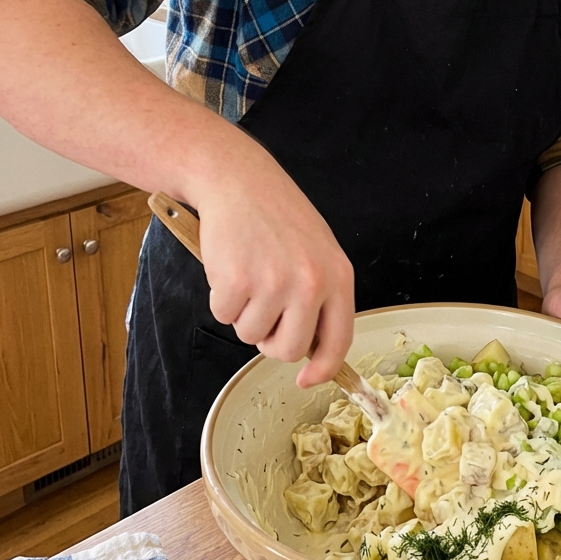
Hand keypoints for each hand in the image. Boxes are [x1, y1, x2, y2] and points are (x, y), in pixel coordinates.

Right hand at [189, 141, 354, 388]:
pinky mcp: (237, 281)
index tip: (309, 380)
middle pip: (290, 350)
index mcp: (337, 275)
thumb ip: (320, 294)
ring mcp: (274, 283)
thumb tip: (313, 350)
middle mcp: (310, 282)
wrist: (238, 179)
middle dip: (271, 340)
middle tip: (263, 309)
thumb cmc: (276, 214)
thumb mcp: (317, 249)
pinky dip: (221, 298)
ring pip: (251, 335)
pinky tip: (229, 265)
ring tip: (248, 273)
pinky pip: (224, 316)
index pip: (339, 340)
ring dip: (243, 313)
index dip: (324, 369)